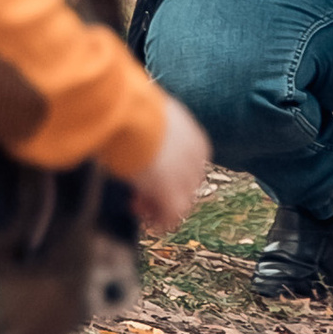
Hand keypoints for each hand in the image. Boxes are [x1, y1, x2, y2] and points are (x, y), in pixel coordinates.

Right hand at [128, 94, 211, 234]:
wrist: (135, 117)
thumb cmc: (138, 112)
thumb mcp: (155, 119)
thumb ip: (155, 132)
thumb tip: (141, 135)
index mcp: (197, 142)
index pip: (189, 166)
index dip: (169, 174)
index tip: (147, 175)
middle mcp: (197, 162)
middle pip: (185, 186)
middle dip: (161, 191)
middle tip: (138, 193)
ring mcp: (187, 180)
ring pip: (180, 203)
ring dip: (158, 207)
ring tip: (135, 204)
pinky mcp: (174, 196)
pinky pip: (170, 217)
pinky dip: (159, 222)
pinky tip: (145, 221)